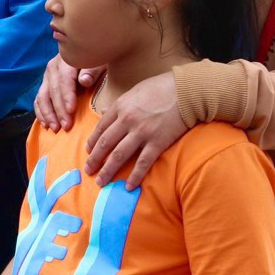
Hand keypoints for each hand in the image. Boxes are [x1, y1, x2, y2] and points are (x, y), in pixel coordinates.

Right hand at [34, 56, 103, 131]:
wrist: (88, 53)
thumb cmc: (96, 60)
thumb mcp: (99, 61)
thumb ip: (92, 70)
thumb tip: (84, 81)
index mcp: (66, 61)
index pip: (65, 80)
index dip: (67, 96)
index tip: (71, 110)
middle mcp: (53, 68)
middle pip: (53, 91)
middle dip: (58, 110)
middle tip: (65, 126)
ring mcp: (47, 77)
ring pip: (42, 96)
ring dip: (47, 114)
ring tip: (54, 128)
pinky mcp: (45, 85)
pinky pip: (38, 100)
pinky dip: (40, 112)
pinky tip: (45, 124)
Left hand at [84, 72, 185, 186]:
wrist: (186, 90)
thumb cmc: (161, 87)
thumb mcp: (134, 91)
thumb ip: (118, 104)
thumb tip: (103, 112)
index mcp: (120, 107)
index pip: (100, 128)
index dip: (92, 142)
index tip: (88, 152)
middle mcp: (127, 120)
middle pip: (105, 143)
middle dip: (94, 159)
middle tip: (88, 171)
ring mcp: (142, 132)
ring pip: (118, 155)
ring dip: (107, 170)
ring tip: (100, 182)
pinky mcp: (158, 142)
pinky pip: (143, 162)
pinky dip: (135, 176)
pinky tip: (128, 186)